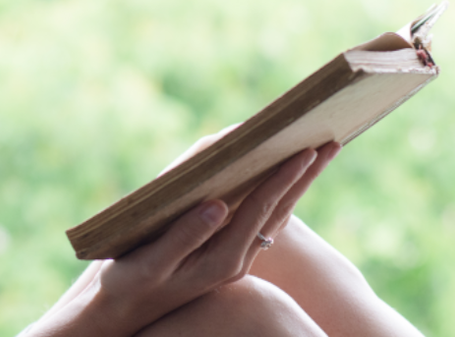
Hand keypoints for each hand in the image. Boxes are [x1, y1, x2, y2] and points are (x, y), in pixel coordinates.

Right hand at [63, 141, 341, 335]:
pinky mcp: (226, 254)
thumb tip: (218, 205)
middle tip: (332, 143)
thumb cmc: (130, 283)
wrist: (123, 311)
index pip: (260, 211)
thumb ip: (184, 236)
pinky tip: (284, 180)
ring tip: (319, 154)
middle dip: (304, 176)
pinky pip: (260, 219)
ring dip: (297, 184)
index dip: (283, 179)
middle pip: (279, 210)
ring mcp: (235, 258)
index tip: (305, 152)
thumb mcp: (150, 263)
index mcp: (222, 260)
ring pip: (275, 214)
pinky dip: (276, 195)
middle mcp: (236, 260)